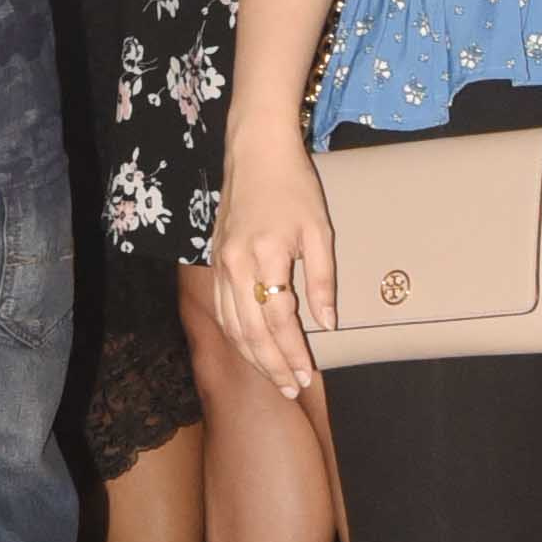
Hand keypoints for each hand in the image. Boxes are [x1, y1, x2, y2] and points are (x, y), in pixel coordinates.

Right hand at [213, 130, 333, 396]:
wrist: (255, 153)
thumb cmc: (294, 187)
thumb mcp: (319, 231)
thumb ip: (323, 280)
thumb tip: (327, 322)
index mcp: (266, 256)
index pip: (278, 320)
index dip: (293, 351)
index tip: (307, 374)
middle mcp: (236, 265)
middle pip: (251, 331)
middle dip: (272, 364)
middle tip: (291, 388)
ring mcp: (221, 265)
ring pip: (232, 325)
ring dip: (252, 356)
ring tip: (273, 377)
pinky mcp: (215, 261)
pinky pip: (221, 309)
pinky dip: (235, 335)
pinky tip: (249, 349)